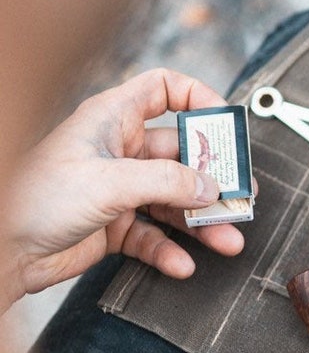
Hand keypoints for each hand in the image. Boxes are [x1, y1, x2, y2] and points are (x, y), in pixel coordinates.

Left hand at [4, 69, 247, 303]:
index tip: (226, 124)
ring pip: (174, 200)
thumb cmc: (37, 197)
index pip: (165, 89)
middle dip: (214, 177)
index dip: (199, 98)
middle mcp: (120, 150)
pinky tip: (182, 264)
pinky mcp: (114, 226)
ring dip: (202, 222)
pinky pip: (154, 236)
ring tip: (228, 240)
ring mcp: (119, 189)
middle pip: (182, 154)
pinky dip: (170, 250)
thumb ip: (167, 183)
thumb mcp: (110, 181)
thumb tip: (211, 187)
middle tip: (241, 195)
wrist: (3, 249)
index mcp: (113, 119)